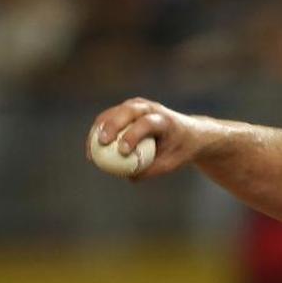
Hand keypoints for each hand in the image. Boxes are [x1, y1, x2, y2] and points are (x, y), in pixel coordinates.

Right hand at [87, 98, 212, 179]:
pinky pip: (110, 117)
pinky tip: (92, 148)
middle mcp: (151, 108)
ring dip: (100, 128)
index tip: (122, 151)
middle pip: (128, 111)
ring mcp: (139, 105)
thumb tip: (128, 177)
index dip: (133, 135)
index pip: (147, 123)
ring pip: (114, 112)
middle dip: (112, 125)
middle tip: (101, 143)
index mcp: (165, 120)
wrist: (190, 134)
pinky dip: (100, 130)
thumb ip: (152, 170)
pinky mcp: (129, 108)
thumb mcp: (172, 164)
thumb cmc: (180, 151)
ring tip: (90, 150)